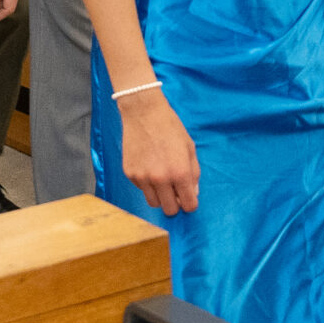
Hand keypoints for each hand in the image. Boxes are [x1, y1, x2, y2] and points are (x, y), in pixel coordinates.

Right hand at [119, 89, 200, 214]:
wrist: (144, 112)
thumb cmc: (170, 127)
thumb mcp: (189, 148)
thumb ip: (194, 173)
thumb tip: (193, 193)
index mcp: (180, 173)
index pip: (188, 205)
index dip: (190, 203)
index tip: (188, 197)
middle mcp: (161, 179)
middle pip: (170, 210)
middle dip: (175, 204)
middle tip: (175, 192)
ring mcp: (143, 177)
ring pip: (154, 203)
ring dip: (160, 196)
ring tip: (161, 179)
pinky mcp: (130, 173)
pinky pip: (141, 189)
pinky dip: (146, 183)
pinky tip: (148, 165)